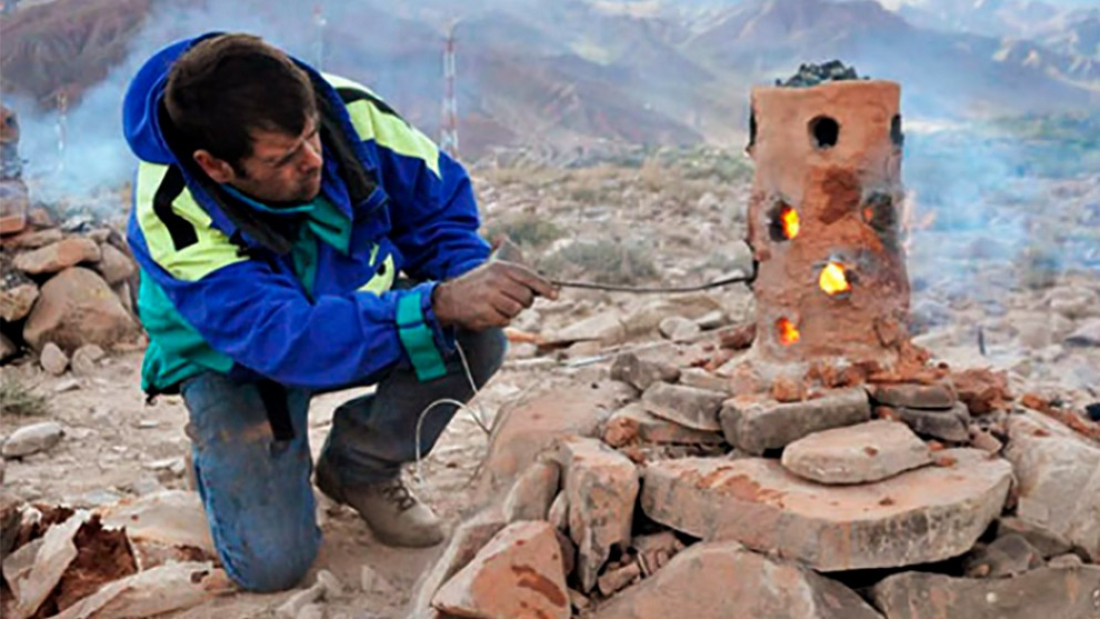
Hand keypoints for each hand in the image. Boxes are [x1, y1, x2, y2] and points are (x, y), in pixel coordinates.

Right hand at [432, 261, 557, 330]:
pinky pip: (505, 321)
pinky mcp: (485, 314)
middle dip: (522, 302)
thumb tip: (503, 238)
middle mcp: (496, 281)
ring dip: (510, 311)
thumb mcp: (490, 264)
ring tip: (497, 305)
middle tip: (510, 299)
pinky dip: (500, 320)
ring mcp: (490, 298)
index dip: (544, 287)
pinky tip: (489, 312)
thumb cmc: (477, 283)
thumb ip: (503, 253)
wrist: (450, 298)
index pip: (529, 277)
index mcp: (501, 268)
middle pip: (526, 298)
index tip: (555, 295)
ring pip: (516, 310)